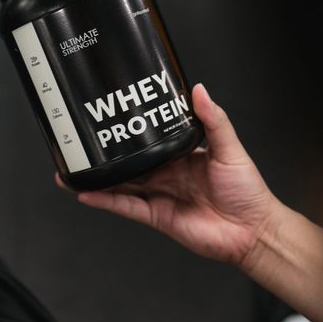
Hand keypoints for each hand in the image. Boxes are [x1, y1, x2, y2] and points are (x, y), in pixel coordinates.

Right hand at [60, 84, 283, 268]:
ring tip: (70, 170)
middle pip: (128, 163)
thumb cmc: (248, 192)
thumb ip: (213, 120)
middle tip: (79, 143)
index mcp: (181, 156)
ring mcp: (158, 196)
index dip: (129, 131)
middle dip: (104, 155)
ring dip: (96, 179)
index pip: (149, 140)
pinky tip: (86, 193)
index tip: (110, 116)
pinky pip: (125, 207)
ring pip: (120, 185)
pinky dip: (105, 201)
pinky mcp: (156, 216)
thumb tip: (199, 90)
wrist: (252, 231)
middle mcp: (166, 175)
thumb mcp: (230, 149)